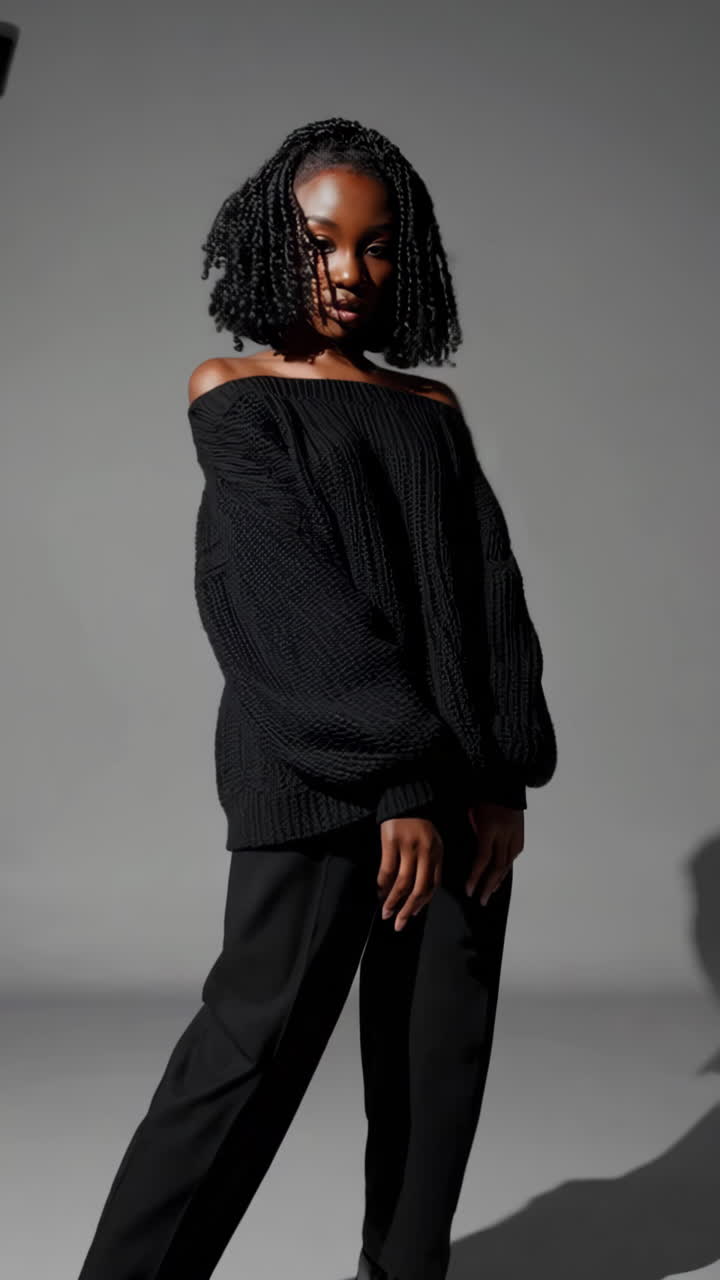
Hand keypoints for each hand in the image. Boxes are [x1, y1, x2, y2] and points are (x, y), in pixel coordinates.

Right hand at [377, 816, 443, 931]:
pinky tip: (379, 892)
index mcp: (437, 853)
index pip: (433, 885)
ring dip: (393, 901)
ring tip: (386, 913)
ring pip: (403, 883)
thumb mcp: (431, 841)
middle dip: (408, 910)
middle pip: (419, 889)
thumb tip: (416, 891)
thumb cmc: (418, 820)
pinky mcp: (392, 841)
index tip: (412, 915)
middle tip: (399, 924)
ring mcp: (409, 847)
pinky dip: (382, 885)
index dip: (422, 903)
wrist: (406, 796)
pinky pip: (387, 869)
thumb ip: (428, 863)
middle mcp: (426, 852)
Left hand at [466, 801, 523, 903]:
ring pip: (507, 865)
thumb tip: (461, 851)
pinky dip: (505, 870)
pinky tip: (498, 880)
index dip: (476, 876)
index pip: (483, 859)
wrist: (505, 782)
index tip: (469, 890)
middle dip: (487, 885)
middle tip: (480, 900)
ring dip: (497, 881)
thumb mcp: (470, 811)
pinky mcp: (520, 837)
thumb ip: (469, 832)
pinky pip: (512, 858)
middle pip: (497, 866)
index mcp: (490, 829)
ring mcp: (514, 836)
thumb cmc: (483, 795)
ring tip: (488, 895)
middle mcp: (505, 835)